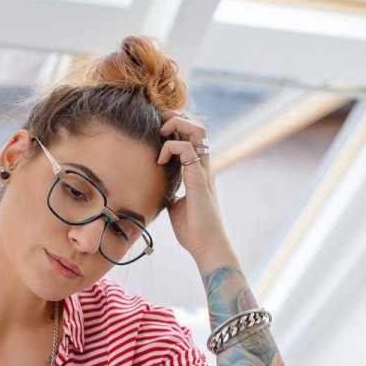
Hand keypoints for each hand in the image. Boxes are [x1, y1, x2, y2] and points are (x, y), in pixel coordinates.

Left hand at [158, 112, 231, 263]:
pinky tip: (160, 161)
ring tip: (161, 136)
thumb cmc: (193, 230)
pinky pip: (187, 149)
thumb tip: (160, 190)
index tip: (159, 135)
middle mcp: (204, 168)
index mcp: (199, 172)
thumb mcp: (176, 207)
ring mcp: (203, 172)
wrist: (206, 246)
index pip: (193, 137)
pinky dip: (171, 147)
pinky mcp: (198, 179)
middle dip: (176, 119)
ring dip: (176, 126)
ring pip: (197, 131)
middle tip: (159, 127)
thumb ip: (171, 193)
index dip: (177, 128)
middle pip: (198, 127)